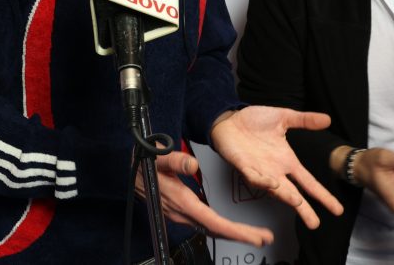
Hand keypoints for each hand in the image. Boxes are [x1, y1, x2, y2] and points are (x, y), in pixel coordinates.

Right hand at [134, 149, 272, 246]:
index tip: (254, 236)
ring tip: (254, 234)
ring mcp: (181, 214)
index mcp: (181, 200)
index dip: (236, 231)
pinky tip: (231, 227)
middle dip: (241, 236)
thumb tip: (192, 165)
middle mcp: (182, 212)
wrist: (129, 171)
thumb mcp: (157, 155)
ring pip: (211, 229)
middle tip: (263, 238)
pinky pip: (205, 224)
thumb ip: (174, 160)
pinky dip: (221, 227)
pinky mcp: (182, 212)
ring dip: (233, 232)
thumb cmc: (144, 163)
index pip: (213, 222)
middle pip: (216, 230)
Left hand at [210, 106, 343, 229]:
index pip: (308, 182)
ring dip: (285, 195)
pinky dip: (262, 181)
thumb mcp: (284, 118)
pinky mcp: (243, 166)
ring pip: (274, 189)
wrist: (228, 119)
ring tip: (297, 201)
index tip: (337, 210)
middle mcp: (275, 171)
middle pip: (293, 194)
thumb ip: (304, 120)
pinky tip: (273, 182)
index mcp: (286, 161)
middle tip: (315, 223)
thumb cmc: (254, 122)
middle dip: (304, 209)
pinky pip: (253, 177)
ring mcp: (259, 171)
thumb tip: (327, 119)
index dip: (322, 196)